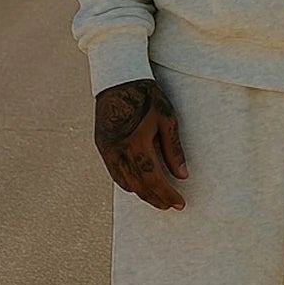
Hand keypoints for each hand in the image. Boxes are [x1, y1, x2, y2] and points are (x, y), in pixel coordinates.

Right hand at [95, 78, 188, 208]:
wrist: (118, 79)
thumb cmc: (146, 95)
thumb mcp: (167, 118)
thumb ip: (174, 149)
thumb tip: (182, 175)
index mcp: (136, 141)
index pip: (153, 178)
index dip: (166, 194)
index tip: (179, 203)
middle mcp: (118, 149)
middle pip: (138, 185)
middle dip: (155, 198)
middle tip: (170, 205)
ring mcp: (107, 149)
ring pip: (124, 182)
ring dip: (142, 193)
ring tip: (157, 198)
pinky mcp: (101, 146)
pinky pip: (115, 173)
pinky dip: (128, 183)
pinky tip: (140, 185)